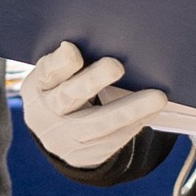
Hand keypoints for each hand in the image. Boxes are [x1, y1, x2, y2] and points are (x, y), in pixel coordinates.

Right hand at [22, 42, 166, 169]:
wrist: (55, 135)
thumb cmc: (61, 91)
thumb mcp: (55, 77)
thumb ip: (69, 63)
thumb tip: (104, 39)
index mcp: (38, 87)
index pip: (46, 73)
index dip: (59, 63)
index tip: (72, 50)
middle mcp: (48, 114)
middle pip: (69, 97)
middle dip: (93, 80)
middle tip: (116, 66)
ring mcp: (66, 138)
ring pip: (99, 123)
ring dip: (130, 109)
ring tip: (157, 97)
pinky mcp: (85, 155)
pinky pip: (113, 139)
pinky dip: (135, 123)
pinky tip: (152, 111)